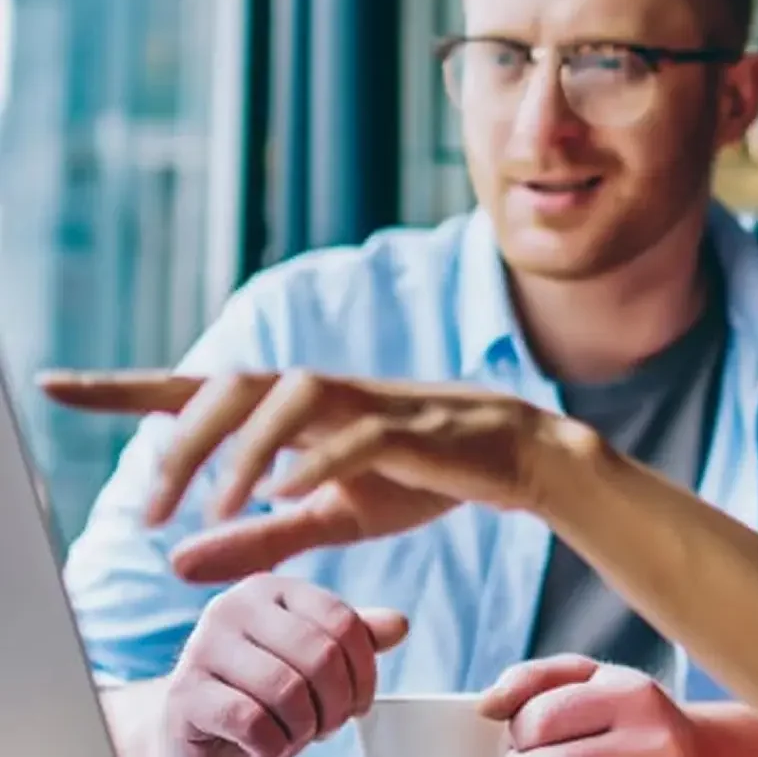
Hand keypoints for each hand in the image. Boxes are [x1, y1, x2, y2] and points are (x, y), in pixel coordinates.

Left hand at [39, 369, 558, 581]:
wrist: (514, 457)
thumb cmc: (421, 478)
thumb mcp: (329, 519)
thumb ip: (257, 539)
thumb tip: (174, 562)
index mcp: (295, 411)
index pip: (198, 390)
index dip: (125, 388)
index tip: (54, 384)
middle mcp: (323, 394)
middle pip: (233, 384)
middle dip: (181, 440)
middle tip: (151, 509)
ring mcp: (369, 403)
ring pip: (291, 395)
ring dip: (243, 448)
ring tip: (218, 508)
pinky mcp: (414, 427)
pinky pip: (357, 432)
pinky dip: (316, 459)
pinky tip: (285, 493)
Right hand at [162, 574, 406, 756]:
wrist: (194, 731)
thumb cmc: (260, 693)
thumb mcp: (309, 660)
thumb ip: (353, 639)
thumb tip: (400, 625)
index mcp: (272, 588)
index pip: (342, 621)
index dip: (364, 671)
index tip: (360, 703)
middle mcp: (234, 607)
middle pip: (320, 655)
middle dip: (337, 704)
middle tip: (329, 726)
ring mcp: (202, 648)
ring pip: (287, 690)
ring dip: (305, 728)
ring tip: (298, 735)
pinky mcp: (184, 695)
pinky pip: (252, 721)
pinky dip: (274, 746)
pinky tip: (270, 748)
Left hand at [480, 656, 697, 755]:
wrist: (700, 755)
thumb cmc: (629, 714)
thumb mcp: (592, 679)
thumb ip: (533, 679)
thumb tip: (486, 706)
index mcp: (634, 696)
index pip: (541, 720)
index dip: (519, 733)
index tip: (526, 736)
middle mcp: (652, 742)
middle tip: (533, 755)